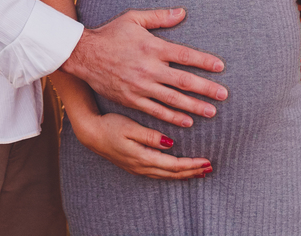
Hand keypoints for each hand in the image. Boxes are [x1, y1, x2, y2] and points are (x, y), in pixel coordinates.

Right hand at [62, 8, 227, 127]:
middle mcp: (149, 68)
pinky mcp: (131, 99)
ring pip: (173, 100)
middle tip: (224, 95)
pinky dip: (173, 117)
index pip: (185, 55)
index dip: (204, 62)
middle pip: (183, 81)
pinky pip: (156, 111)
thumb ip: (159, 17)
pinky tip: (187, 121)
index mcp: (152, 47)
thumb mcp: (133, 18)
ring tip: (211, 112)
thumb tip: (182, 12)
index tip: (220, 67)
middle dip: (206, 89)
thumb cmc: (110, 33)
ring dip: (194, 107)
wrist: (83, 54)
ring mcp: (140, 86)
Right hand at [72, 112, 211, 179]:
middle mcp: (141, 167)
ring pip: (166, 176)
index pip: (173, 165)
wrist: (90, 133)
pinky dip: (173, 174)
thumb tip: (170, 143)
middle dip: (192, 171)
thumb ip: (150, 135)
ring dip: (184, 174)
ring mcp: (137, 169)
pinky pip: (159, 174)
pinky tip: (178, 171)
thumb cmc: (109, 125)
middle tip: (209, 168)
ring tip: (199, 172)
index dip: (191, 164)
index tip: (206, 160)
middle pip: (172, 174)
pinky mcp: (135, 166)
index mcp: (142, 157)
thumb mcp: (129, 126)